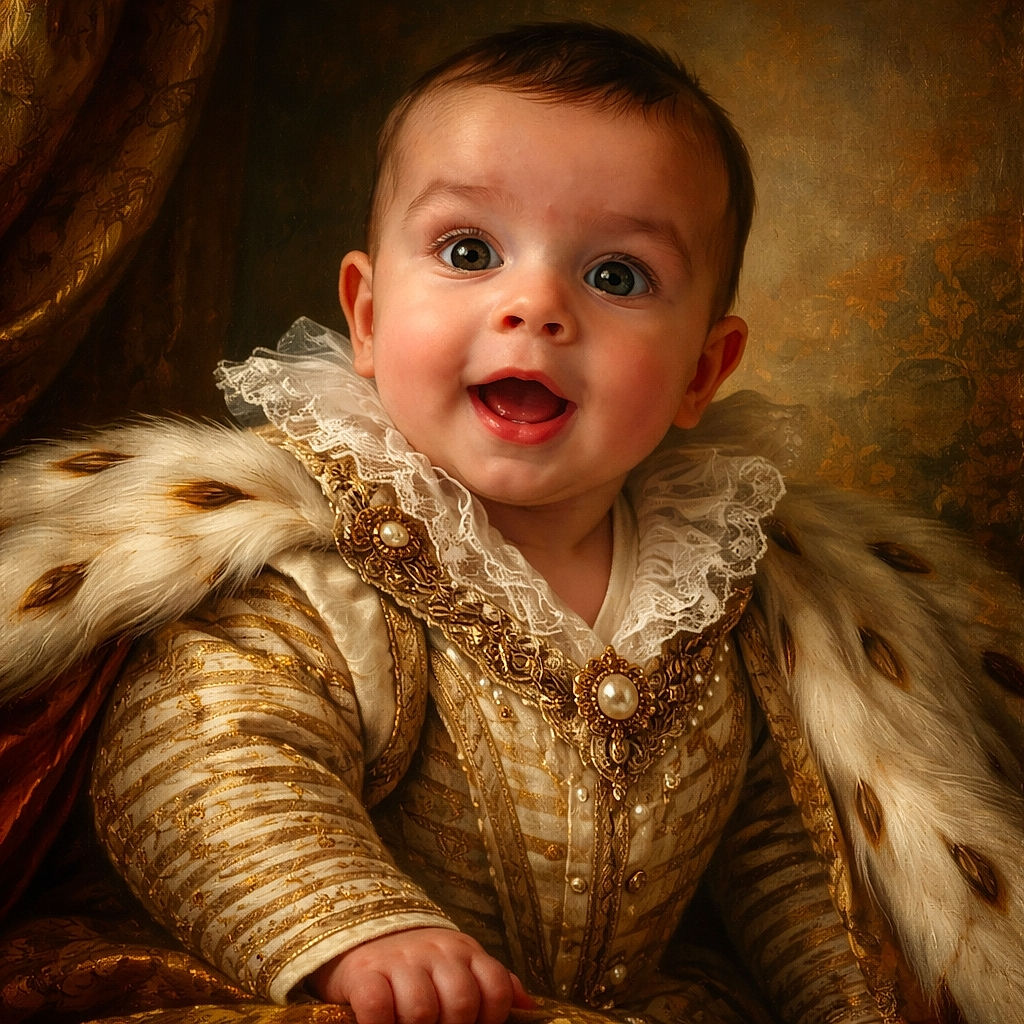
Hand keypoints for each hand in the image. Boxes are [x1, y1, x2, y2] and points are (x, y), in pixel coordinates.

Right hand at [309, 927, 532, 1023]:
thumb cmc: (420, 961)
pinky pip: (377, 1007)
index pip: (495, 989)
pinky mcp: (364, 972)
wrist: (364, 930)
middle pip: (462, 1003)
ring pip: (422, 1010)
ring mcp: (399, 961)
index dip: (492, 1019)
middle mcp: (435, 952)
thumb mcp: (460, 962)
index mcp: (464, 951)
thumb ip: (492, 982)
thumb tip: (530, 1007)